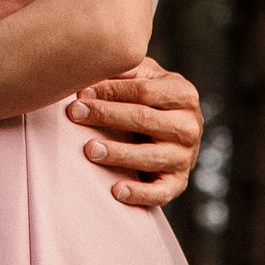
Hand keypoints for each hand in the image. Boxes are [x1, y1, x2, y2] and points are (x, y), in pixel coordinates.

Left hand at [67, 57, 202, 207]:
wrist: (176, 130)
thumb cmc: (151, 98)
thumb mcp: (145, 77)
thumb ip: (124, 71)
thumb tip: (90, 70)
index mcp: (183, 94)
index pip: (144, 91)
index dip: (111, 90)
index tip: (81, 92)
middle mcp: (189, 125)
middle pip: (144, 119)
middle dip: (106, 116)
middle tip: (74, 114)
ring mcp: (186, 156)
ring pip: (150, 156)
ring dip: (118, 154)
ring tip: (89, 150)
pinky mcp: (179, 183)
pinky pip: (160, 192)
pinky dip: (139, 194)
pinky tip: (116, 191)